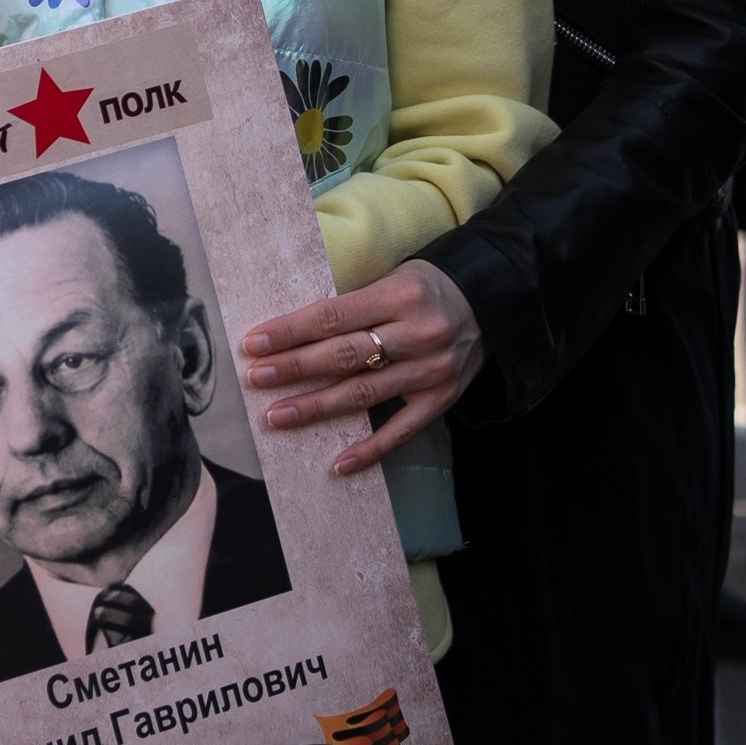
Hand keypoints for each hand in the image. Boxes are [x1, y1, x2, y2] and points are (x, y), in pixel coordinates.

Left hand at [241, 260, 485, 475]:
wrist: (491, 303)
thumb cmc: (426, 289)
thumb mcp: (392, 280)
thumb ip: (353, 307)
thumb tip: (291, 335)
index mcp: (401, 295)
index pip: (334, 316)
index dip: (291, 331)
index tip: (254, 344)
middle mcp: (418, 333)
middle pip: (345, 355)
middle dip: (295, 368)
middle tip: (257, 378)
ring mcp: (432, 370)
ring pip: (365, 394)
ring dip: (317, 407)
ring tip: (278, 416)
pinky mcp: (442, 399)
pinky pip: (401, 430)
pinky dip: (369, 450)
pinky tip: (338, 464)